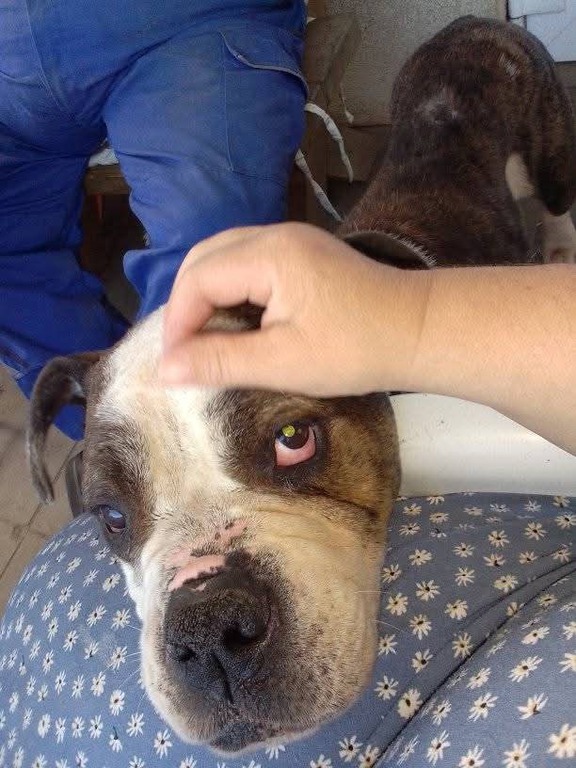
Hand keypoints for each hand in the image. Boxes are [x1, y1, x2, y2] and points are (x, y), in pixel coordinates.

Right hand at [160, 222, 429, 396]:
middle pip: (205, 258)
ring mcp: (292, 240)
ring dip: (206, 296)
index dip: (178, 322)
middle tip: (185, 351)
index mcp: (269, 255)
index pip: (197, 278)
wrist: (422, 331)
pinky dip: (231, 291)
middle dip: (186, 304)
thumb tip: (164, 370)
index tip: (175, 366)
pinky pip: (248, 263)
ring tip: (205, 340)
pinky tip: (236, 323)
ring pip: (225, 257)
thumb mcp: (283, 362)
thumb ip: (220, 362)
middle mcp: (275, 236)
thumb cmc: (356, 350)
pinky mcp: (303, 253)